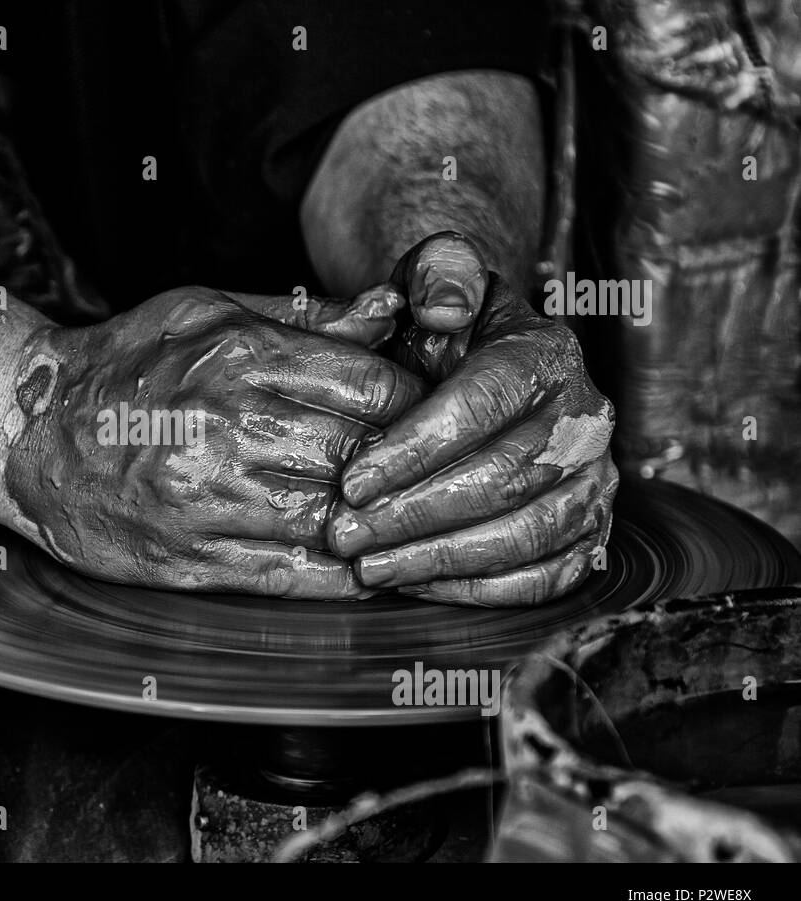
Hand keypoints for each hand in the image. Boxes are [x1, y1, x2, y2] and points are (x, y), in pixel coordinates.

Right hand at [4, 285, 425, 597]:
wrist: (29, 433)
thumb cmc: (125, 364)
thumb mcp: (205, 310)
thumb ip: (301, 316)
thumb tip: (389, 312)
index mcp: (240, 357)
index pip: (372, 385)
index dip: (417, 402)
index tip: (428, 412)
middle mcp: (230, 429)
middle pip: (365, 454)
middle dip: (407, 464)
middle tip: (430, 470)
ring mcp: (210, 501)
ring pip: (338, 520)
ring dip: (381, 525)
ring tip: (405, 519)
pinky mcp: (193, 558)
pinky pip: (294, 576)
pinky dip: (344, 577)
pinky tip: (369, 566)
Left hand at [329, 233, 618, 606]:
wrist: (479, 363)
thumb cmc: (443, 327)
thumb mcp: (434, 277)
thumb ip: (437, 272)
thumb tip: (443, 307)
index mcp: (545, 353)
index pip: (482, 406)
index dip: (414, 450)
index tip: (351, 482)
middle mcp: (585, 418)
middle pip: (503, 479)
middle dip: (414, 514)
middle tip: (345, 534)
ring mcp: (595, 480)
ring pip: (527, 534)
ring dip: (441, 558)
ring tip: (370, 567)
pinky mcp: (590, 532)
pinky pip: (547, 575)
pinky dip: (483, 590)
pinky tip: (417, 585)